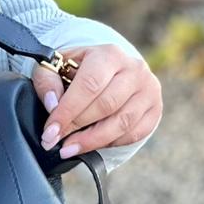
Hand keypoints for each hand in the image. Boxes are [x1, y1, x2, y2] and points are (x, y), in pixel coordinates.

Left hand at [32, 44, 161, 159]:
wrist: (111, 69)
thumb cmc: (80, 69)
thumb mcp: (58, 65)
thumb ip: (48, 81)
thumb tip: (52, 104)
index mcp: (109, 54)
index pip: (89, 84)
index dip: (68, 110)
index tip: (50, 130)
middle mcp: (134, 69)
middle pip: (106, 105)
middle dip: (77, 127)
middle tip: (55, 141)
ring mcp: (149, 90)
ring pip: (122, 123)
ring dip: (93, 140)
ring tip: (69, 149)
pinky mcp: (155, 109)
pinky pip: (134, 134)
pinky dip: (111, 143)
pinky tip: (92, 144)